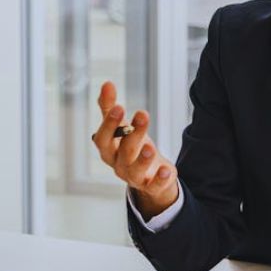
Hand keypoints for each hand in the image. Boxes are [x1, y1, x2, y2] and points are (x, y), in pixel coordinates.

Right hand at [92, 81, 178, 218]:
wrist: (148, 176)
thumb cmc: (130, 147)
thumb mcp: (121, 128)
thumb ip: (110, 108)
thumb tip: (106, 84)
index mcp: (109, 150)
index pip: (103, 139)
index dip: (109, 124)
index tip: (119, 107)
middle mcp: (119, 165)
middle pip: (124, 150)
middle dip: (133, 133)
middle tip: (143, 114)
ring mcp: (135, 177)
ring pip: (136, 170)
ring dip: (143, 158)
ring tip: (150, 146)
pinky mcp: (152, 186)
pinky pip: (155, 185)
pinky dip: (160, 179)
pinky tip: (166, 169)